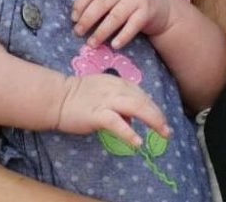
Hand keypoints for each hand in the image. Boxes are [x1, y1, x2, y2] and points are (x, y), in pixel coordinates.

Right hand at [55, 71, 169, 146]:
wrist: (57, 98)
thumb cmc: (79, 97)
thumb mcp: (104, 94)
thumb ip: (120, 103)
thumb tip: (131, 119)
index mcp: (120, 83)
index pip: (142, 96)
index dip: (153, 108)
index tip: (160, 120)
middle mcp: (117, 89)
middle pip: (144, 101)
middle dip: (158, 116)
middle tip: (168, 130)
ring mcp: (108, 101)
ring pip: (137, 107)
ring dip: (153, 121)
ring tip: (163, 133)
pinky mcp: (97, 114)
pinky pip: (117, 123)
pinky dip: (129, 133)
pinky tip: (138, 142)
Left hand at [73, 0, 171, 47]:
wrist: (160, 6)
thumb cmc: (129, 2)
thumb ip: (99, 0)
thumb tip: (75, 19)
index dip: (81, 4)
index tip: (73, 19)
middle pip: (102, 3)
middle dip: (88, 19)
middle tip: (78, 33)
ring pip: (115, 16)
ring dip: (101, 31)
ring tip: (91, 43)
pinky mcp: (147, 11)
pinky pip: (133, 25)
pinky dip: (123, 36)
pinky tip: (114, 45)